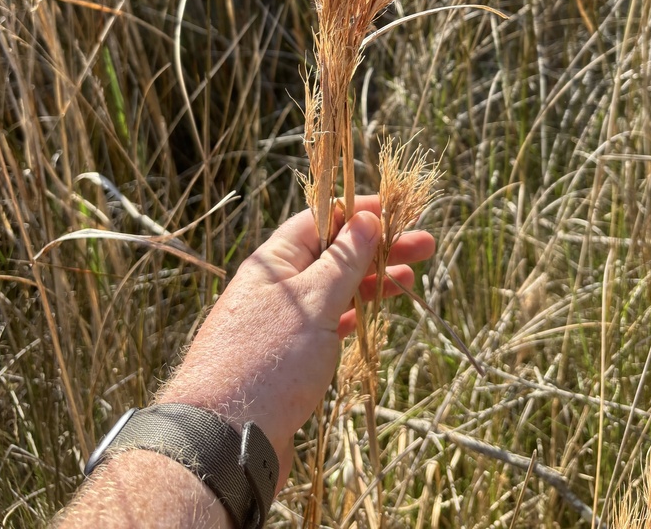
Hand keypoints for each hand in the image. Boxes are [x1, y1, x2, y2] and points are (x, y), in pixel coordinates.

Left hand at [159, 196, 433, 487]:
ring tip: (411, 277)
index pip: (321, 219)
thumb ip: (344, 260)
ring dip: (371, 279)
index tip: (397, 210)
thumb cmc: (268, 361)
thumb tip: (367, 218)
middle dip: (378, 246)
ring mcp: (281, 321)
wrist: (224, 440)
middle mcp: (276, 285)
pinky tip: (376, 312)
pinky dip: (354, 313)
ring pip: (333, 288)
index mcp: (275, 262)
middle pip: (333, 253)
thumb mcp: (314, 301)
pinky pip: (326, 321)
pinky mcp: (287, 356)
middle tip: (426, 244)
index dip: (360, 211)